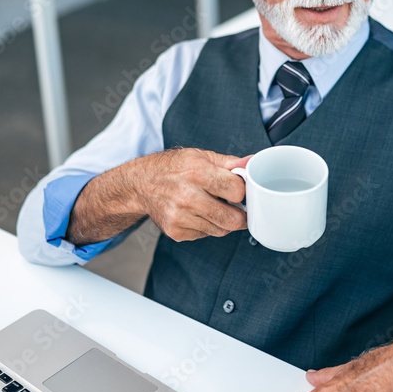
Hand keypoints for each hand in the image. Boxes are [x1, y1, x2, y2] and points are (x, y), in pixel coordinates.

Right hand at [134, 147, 251, 241]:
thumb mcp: (200, 156)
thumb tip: (252, 162)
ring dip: (223, 220)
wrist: (140, 184)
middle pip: (232, 219)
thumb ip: (229, 163)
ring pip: (221, 230)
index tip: (238, 189)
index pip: (237, 191)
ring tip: (213, 206)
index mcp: (197, 173)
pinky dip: (207, 226)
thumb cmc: (171, 167)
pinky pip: (205, 235)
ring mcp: (180, 217)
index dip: (242, 190)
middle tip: (236, 206)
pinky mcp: (176, 232)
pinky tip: (198, 213)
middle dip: (240, 214)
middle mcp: (188, 197)